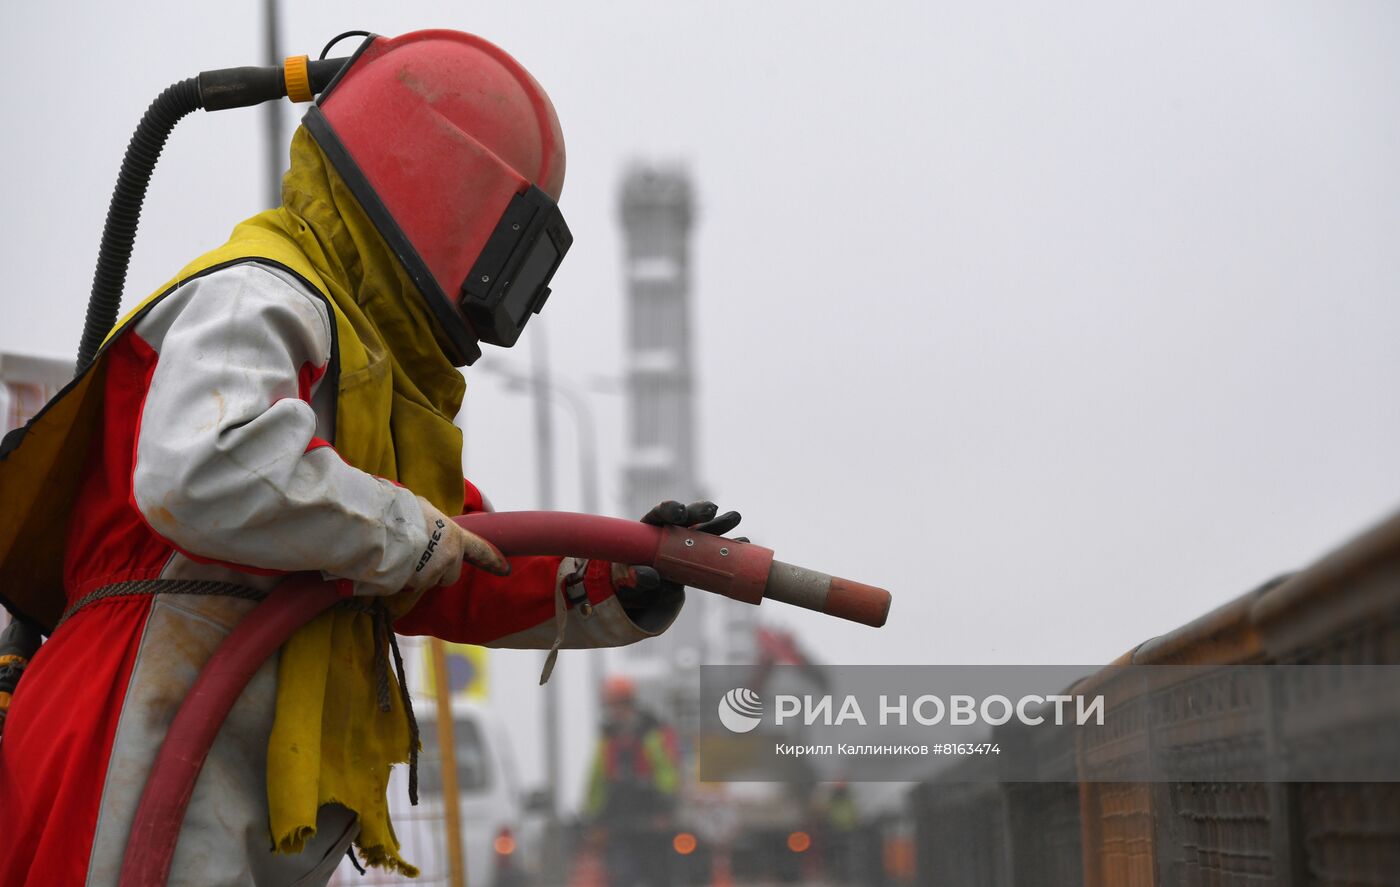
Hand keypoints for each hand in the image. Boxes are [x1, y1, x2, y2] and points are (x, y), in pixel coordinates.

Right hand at [403, 496, 509, 591]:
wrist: (385, 527)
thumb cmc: (402, 513)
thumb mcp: (423, 508)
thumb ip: (432, 520)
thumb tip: (425, 520)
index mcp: (455, 535)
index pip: (480, 550)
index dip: (493, 559)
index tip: (505, 568)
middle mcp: (450, 556)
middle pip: (450, 575)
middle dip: (437, 573)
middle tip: (419, 559)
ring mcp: (435, 571)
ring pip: (429, 582)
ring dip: (418, 576)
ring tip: (401, 558)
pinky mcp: (419, 584)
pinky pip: (411, 587)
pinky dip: (404, 581)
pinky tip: (394, 566)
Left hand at [613, 500, 743, 608]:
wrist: (647, 600)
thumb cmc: (634, 588)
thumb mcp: (632, 585)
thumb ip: (637, 580)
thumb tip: (646, 574)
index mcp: (650, 533)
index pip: (659, 515)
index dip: (669, 510)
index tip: (680, 512)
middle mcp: (670, 534)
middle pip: (685, 518)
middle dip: (699, 512)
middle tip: (711, 510)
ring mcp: (687, 544)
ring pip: (704, 530)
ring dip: (720, 523)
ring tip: (735, 517)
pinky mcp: (700, 557)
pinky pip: (716, 550)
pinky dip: (730, 546)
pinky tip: (744, 542)